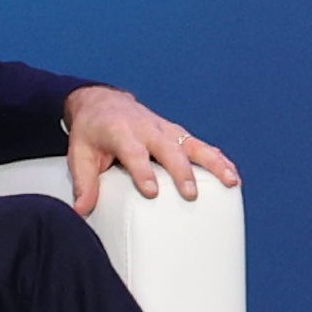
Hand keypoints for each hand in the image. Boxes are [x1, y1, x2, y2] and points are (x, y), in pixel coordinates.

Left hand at [63, 84, 240, 214]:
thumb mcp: (79, 154)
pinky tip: (232, 173)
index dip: (143, 171)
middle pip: (169, 149)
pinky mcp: (176, 133)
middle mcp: (147, 128)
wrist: (103, 101)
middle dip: (182, 171)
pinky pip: (200, 145)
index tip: (152, 192)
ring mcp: (165, 129)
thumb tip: (82, 210)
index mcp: (121, 132)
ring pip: (192, 144)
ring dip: (213, 162)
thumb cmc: (91, 131)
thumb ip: (84, 182)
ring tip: (230, 181)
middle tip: (191, 194)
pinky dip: (217, 158)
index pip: (134, 152)